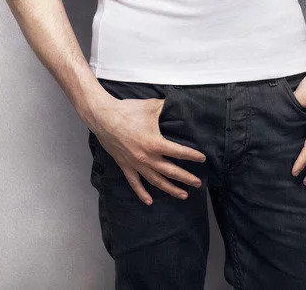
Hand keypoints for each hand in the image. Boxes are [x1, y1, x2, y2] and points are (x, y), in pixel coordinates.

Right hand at [92, 95, 206, 205]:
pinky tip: (149, 201)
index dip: (192, 156)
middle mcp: (147, 157)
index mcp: (155, 143)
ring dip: (170, 189)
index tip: (202, 159)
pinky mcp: (125, 166)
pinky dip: (142, 193)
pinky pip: (135, 183)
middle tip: (198, 183)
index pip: (179, 152)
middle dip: (186, 178)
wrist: (104, 117)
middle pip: (170, 171)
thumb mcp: (151, 106)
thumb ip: (166, 107)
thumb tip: (178, 104)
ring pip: (156, 181)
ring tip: (183, 194)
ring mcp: (135, 164)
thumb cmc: (128, 110)